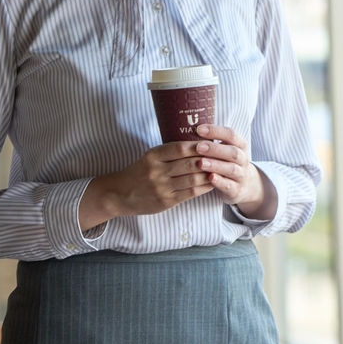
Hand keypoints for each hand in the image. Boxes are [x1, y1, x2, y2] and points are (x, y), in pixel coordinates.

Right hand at [79, 142, 213, 229]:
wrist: (120, 194)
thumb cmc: (139, 172)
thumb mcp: (150, 157)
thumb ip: (170, 152)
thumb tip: (198, 142)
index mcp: (153, 156)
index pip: (179, 148)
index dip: (198, 145)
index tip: (212, 142)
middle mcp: (157, 171)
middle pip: (189, 163)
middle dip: (208, 159)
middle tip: (223, 155)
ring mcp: (162, 187)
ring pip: (192, 179)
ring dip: (209, 174)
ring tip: (221, 169)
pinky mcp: (166, 201)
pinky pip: (190, 193)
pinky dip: (204, 187)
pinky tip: (212, 182)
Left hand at [195, 124, 277, 220]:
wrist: (244, 185)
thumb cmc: (226, 162)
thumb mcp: (224, 149)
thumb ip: (212, 140)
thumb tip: (187, 127)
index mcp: (240, 145)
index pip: (231, 134)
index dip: (216, 131)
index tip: (198, 129)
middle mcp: (242, 159)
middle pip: (232, 152)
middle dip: (215, 149)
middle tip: (198, 147)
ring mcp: (240, 175)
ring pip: (231, 169)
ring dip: (216, 165)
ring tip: (200, 163)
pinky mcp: (236, 189)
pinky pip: (229, 185)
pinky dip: (220, 182)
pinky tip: (209, 178)